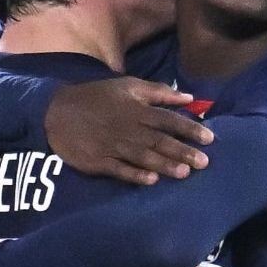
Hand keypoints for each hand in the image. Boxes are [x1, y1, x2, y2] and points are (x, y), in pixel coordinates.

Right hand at [45, 77, 214, 184]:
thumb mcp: (128, 86)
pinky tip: (151, 180)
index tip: (210, 139)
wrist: (57, 111)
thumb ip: (158, 92)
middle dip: (183, 151)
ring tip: (184, 173)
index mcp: (137, 109)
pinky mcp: (99, 161)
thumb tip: (189, 97)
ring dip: (164, 164)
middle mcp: (128, 128)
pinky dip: (135, 174)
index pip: (168, 120)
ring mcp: (113, 146)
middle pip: (160, 141)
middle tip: (204, 162)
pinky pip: (120, 169)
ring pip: (143, 156)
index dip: (190, 129)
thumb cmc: (97, 97)